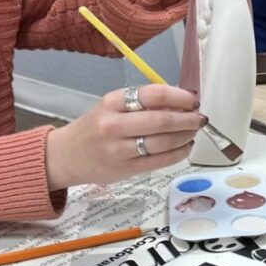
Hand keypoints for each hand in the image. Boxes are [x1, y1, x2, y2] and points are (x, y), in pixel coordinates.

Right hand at [43, 84, 204, 188]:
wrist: (65, 156)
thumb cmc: (93, 128)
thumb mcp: (111, 107)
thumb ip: (141, 104)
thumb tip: (181, 103)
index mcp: (111, 102)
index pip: (153, 94)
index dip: (179, 97)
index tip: (192, 100)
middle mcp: (114, 125)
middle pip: (162, 120)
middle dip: (188, 118)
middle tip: (200, 117)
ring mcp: (119, 150)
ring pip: (164, 142)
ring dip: (186, 136)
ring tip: (194, 131)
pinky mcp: (126, 170)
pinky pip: (160, 161)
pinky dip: (178, 153)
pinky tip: (185, 147)